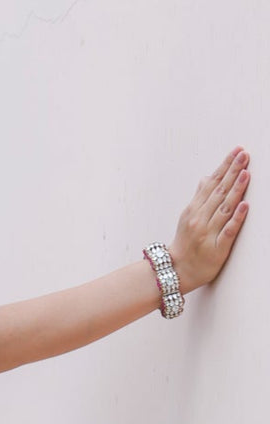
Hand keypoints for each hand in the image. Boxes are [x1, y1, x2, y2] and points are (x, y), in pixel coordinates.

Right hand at [169, 146, 250, 292]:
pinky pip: (227, 232)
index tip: (237, 152)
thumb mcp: (188, 217)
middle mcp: (200, 220)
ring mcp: (208, 234)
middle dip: (233, 172)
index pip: (212, 183)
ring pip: (224, 208)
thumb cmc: (184, 244)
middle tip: (244, 155)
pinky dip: (236, 218)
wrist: (176, 272)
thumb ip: (200, 197)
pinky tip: (244, 206)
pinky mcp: (216, 249)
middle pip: (219, 192)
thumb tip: (207, 178)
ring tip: (246, 173)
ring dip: (235, 190)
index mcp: (194, 210)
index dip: (225, 166)